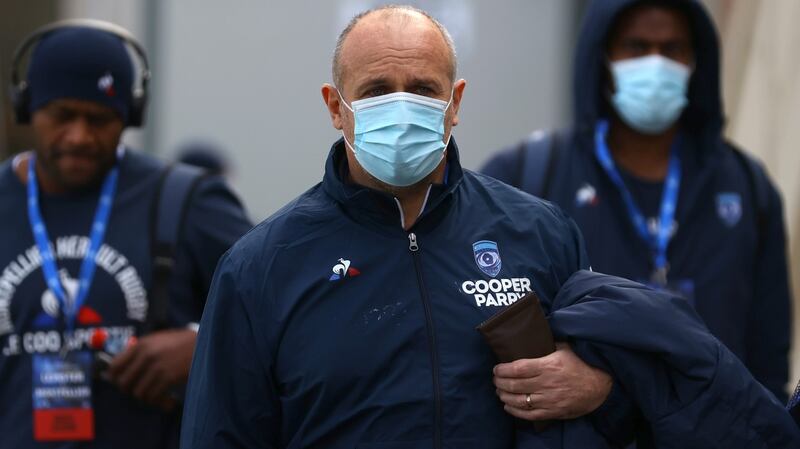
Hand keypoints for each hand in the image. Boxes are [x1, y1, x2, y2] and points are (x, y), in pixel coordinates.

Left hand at [108, 329, 196, 409]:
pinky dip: (159, 402)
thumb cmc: (182, 342)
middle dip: (130, 390)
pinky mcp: (168, 377)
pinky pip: (153, 396)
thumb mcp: (158, 340)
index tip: (120, 382)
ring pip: (138, 393)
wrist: (205, 343)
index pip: (115, 366)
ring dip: (146, 397)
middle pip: (123, 382)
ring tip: (156, 395)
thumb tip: (121, 368)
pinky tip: (167, 399)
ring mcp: (157, 367)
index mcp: (141, 344)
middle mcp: (146, 355)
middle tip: (140, 390)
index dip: (115, 377)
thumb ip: (141, 351)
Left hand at [493, 342, 611, 420]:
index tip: (496, 368)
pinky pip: (530, 415)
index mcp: (548, 366)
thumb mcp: (565, 347)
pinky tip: (508, 407)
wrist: (601, 385)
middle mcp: (546, 384)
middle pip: (514, 385)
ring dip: (504, 397)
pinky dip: (515, 412)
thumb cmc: (582, 363)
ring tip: (499, 392)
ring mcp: (549, 400)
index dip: (502, 370)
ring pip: (519, 401)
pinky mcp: (553, 412)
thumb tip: (532, 335)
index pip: (517, 369)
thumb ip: (547, 343)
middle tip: (495, 380)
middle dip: (500, 383)